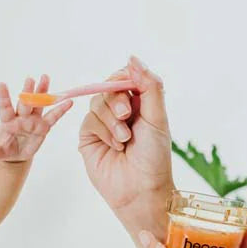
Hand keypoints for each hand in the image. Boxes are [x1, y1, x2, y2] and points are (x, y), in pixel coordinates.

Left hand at [0, 75, 72, 162]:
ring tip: (45, 77)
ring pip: (38, 104)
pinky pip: (53, 117)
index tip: (1, 84)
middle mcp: (21, 117)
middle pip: (24, 103)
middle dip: (27, 92)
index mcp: (8, 121)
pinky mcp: (43, 126)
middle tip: (29, 79)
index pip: (5, 107)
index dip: (4, 97)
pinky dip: (61, 109)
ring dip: (42, 91)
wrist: (15, 153)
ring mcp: (33, 120)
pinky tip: (68, 101)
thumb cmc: (4, 149)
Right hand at [78, 55, 173, 225]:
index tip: (129, 84)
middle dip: (117, 100)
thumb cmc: (154, 157)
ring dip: (112, 121)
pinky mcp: (89, 137)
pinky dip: (103, 131)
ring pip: (96, 103)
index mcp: (140, 104)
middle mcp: (121, 112)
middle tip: (126, 116)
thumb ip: (149, 86)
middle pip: (108, 88)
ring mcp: (104, 124)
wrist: (140, 190)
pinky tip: (115, 147)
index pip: (126, 77)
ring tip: (124, 139)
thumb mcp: (157, 118)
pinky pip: (89, 120)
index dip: (124, 77)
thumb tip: (133, 58)